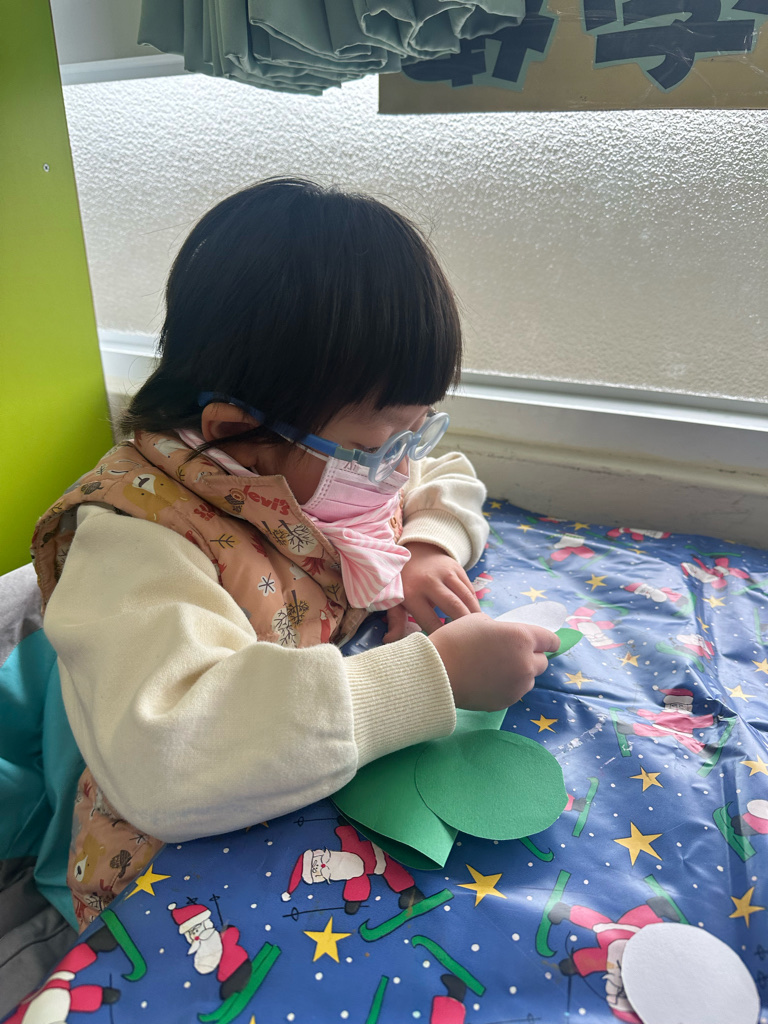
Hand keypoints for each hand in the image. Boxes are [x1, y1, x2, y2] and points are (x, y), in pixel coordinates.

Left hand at [386, 543, 480, 640]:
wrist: (415, 550)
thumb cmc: (405, 582)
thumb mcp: (396, 599)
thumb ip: (396, 620)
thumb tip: (389, 641)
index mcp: (411, 593)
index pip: (430, 621)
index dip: (441, 635)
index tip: (447, 646)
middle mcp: (429, 581)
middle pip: (453, 607)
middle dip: (464, 625)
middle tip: (471, 640)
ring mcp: (445, 572)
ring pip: (466, 597)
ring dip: (475, 615)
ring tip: (478, 630)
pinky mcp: (457, 567)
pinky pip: (469, 589)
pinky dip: (474, 604)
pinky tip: (475, 616)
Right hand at [427, 613, 560, 711]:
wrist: (436, 673)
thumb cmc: (456, 640)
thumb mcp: (480, 621)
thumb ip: (502, 629)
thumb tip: (507, 639)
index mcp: (522, 638)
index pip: (550, 640)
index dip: (548, 640)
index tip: (545, 642)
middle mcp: (526, 664)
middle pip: (542, 662)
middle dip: (531, 657)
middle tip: (511, 654)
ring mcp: (518, 686)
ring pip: (528, 679)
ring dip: (519, 673)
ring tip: (495, 669)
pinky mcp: (506, 702)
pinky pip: (514, 692)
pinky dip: (507, 686)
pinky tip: (487, 681)